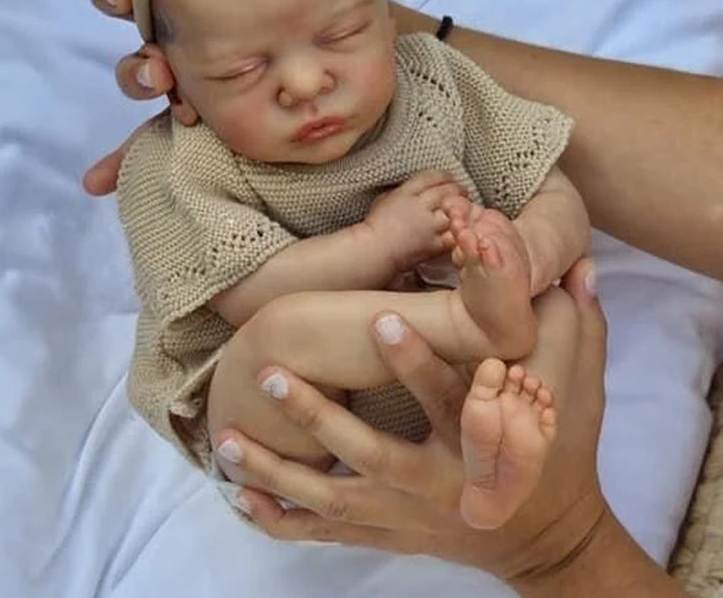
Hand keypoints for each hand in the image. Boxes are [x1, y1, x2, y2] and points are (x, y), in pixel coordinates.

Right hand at [82, 0, 341, 195]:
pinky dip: (128, 154)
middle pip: (133, 5)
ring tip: (157, 73)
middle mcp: (185, 19)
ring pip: (145, 69)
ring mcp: (191, 66)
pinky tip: (119, 166)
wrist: (336, 55)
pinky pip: (163, 132)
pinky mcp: (204, 110)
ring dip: (138, 70)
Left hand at [213, 260, 609, 586]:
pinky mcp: (386, 535)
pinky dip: (281, 520)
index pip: (445, 399)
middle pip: (368, 453)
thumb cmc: (560, 459)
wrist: (547, 541)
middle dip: (316, 416)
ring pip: (331, 500)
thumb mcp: (579, 394)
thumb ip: (576, 330)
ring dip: (278, 472)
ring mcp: (404, 517)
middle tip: (269, 374)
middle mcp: (434, 485)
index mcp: (478, 444)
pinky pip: (325, 534)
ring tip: (229, 442)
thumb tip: (580, 268)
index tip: (381, 317)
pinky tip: (240, 499)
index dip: (415, 360)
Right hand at [363, 171, 464, 272]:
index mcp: (406, 193)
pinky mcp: (433, 244)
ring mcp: (429, 225)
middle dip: (457, 189)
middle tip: (463, 190)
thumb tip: (410, 190)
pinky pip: (452, 235)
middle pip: (446, 192)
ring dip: (461, 208)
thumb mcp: (383, 200)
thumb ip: (399, 193)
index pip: (430, 178)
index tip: (450, 177)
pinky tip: (460, 228)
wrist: (374, 251)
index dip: (443, 176)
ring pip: (453, 212)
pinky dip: (458, 230)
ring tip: (466, 208)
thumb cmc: (374, 227)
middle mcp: (420, 206)